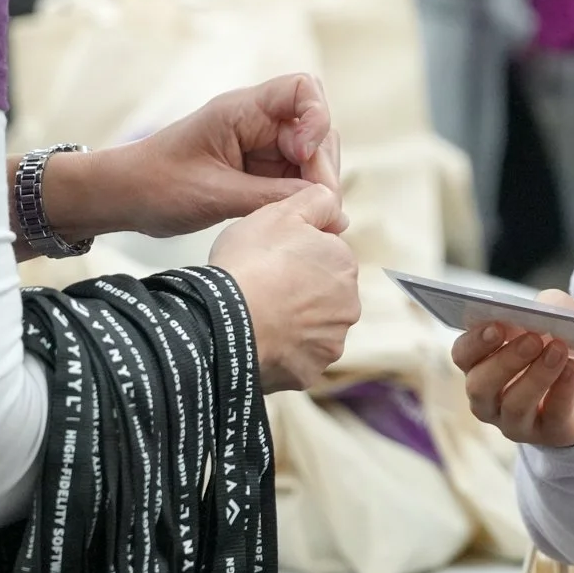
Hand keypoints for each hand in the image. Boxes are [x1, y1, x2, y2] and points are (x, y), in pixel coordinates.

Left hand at [42, 74, 346, 243]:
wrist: (123, 197)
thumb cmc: (156, 186)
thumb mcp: (215, 195)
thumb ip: (272, 197)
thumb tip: (329, 206)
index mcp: (243, 110)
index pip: (303, 90)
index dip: (316, 119)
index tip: (303, 155)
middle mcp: (259, 122)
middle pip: (318, 127)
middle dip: (322, 165)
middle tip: (316, 206)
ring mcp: (263, 145)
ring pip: (313, 156)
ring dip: (316, 185)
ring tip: (310, 219)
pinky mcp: (262, 170)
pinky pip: (297, 178)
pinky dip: (303, 198)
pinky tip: (299, 223)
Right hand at [210, 184, 362, 390]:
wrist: (226, 320)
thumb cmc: (251, 264)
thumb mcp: (281, 212)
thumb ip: (316, 200)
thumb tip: (335, 204)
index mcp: (344, 264)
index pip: (326, 257)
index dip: (297, 256)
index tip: (272, 260)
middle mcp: (348, 305)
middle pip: (323, 294)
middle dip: (300, 292)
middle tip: (264, 288)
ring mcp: (330, 342)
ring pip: (312, 328)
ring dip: (293, 324)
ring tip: (259, 315)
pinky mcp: (310, 372)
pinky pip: (297, 359)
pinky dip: (283, 353)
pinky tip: (261, 340)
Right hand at [452, 290, 573, 447]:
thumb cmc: (565, 340)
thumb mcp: (560, 313)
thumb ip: (547, 305)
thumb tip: (541, 311)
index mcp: (482, 363)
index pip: (462, 355)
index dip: (474, 342)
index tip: (496, 325)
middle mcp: (491, 398)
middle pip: (480, 386)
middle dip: (505, 361)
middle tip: (532, 339)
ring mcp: (518, 421)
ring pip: (515, 406)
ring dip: (536, 376)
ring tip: (558, 350)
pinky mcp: (551, 434)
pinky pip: (552, 418)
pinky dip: (561, 392)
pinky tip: (571, 371)